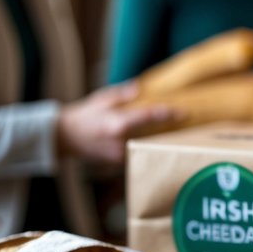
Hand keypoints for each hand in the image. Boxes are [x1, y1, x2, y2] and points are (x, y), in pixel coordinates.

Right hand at [56, 83, 176, 164]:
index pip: (147, 117)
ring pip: (147, 147)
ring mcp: (120, 155)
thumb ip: (122, 94)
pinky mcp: (119, 163)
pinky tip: (158, 141)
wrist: (65, 137)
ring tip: (177, 132)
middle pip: (153, 136)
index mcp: (116, 123)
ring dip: (160, 140)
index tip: (182, 112)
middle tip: (186, 123)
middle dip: (169, 130)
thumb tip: (140, 87)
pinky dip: (148, 147)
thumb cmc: (85, 114)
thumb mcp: (102, 98)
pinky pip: (139, 154)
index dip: (166, 114)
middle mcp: (120, 141)